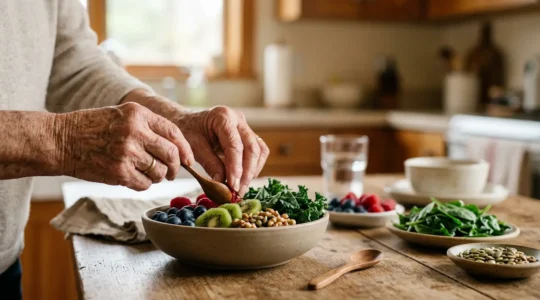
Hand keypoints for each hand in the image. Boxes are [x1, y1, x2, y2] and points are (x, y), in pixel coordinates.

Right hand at [58, 102, 194, 190]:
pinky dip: (144, 184)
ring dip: (158, 176)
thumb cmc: (93, 128)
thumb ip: (148, 126)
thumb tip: (177, 147)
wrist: (61, 140)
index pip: (174, 133)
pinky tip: (134, 178)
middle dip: (176, 167)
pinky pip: (145, 184)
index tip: (188, 160)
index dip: (185, 149)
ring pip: (159, 172)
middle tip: (172, 172)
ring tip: (146, 173)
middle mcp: (135, 131)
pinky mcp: (118, 172)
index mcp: (138, 114)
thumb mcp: (122, 115)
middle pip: (171, 154)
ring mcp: (127, 153)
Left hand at [176, 106, 268, 194]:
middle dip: (247, 172)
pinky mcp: (248, 136)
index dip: (235, 168)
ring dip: (252, 171)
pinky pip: (258, 152)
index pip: (235, 145)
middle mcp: (238, 119)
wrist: (187, 121)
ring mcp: (245, 127)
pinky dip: (253, 167)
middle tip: (238, 191)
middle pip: (252, 148)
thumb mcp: (192, 146)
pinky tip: (243, 180)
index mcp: (223, 117)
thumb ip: (208, 162)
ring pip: (259, 151)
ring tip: (241, 188)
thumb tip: (222, 182)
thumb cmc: (187, 130)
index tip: (233, 186)